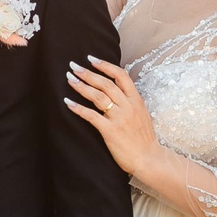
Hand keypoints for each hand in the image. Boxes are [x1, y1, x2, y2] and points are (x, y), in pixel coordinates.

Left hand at [64, 55, 160, 178]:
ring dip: (81, 86)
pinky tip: (68, 102)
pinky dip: (78, 108)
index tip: (91, 59)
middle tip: (73, 66)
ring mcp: (119, 118)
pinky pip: (91, 116)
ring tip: (69, 79)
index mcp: (136, 100)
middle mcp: (128, 106)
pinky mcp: (110, 131)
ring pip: (98, 96)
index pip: (121, 76)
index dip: (105, 65)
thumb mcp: (141, 114)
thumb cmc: (143, 138)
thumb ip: (129, 102)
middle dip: (88, 73)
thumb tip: (116, 91)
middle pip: (106, 83)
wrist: (148, 158)